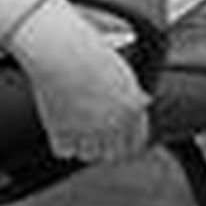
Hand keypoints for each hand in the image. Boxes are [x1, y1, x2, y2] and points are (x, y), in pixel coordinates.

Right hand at [8, 0, 150, 164]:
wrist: (60, 50)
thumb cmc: (91, 51)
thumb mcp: (121, 69)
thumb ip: (134, 91)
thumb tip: (145, 100)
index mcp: (132, 107)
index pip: (136, 142)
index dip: (128, 142)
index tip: (121, 140)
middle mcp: (113, 123)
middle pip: (113, 154)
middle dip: (108, 147)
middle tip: (99, 139)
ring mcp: (87, 130)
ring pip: (89, 155)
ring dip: (86, 147)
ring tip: (81, 134)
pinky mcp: (61, 131)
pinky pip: (65, 151)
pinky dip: (64, 143)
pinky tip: (64, 131)